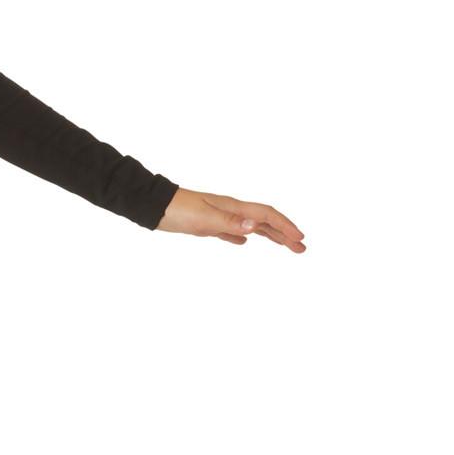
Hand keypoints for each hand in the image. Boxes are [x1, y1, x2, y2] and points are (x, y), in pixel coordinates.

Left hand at [157, 187, 305, 250]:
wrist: (152, 206)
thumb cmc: (176, 210)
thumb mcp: (203, 218)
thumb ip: (229, 223)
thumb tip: (254, 228)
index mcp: (233, 208)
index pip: (266, 216)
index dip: (285, 227)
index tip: (300, 240)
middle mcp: (230, 210)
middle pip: (264, 222)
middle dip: (284, 234)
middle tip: (301, 248)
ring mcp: (218, 216)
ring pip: (250, 226)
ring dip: (269, 236)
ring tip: (284, 245)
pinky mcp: (205, 224)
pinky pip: (230, 231)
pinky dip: (241, 237)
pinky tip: (243, 242)